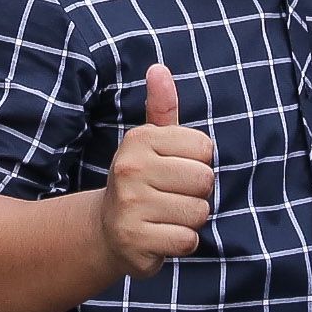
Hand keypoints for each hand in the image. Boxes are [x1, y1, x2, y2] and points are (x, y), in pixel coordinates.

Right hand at [99, 64, 214, 279]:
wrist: (107, 229)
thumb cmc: (142, 180)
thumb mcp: (151, 142)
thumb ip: (162, 107)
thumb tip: (159, 68)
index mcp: (139, 140)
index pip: (204, 149)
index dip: (198, 164)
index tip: (175, 170)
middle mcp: (130, 169)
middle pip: (204, 181)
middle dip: (197, 194)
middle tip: (171, 197)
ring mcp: (130, 206)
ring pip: (199, 212)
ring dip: (190, 220)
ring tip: (166, 216)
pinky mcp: (135, 239)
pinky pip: (187, 240)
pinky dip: (182, 242)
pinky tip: (162, 235)